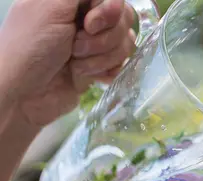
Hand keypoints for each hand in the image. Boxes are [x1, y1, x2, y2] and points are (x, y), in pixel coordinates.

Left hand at [0, 0, 135, 127]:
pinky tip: (91, 77)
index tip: (89, 25)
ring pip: (125, 43)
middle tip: (75, 48)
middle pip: (124, 20)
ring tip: (75, 64)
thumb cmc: (31, 48)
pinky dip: (107, 71)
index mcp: (72, 1)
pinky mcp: (100, 67)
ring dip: (100, 58)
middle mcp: (85, 18)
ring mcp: (94, 44)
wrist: (24, 95)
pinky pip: (122, 64)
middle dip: (103, 39)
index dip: (107, 12)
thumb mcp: (50, 7)